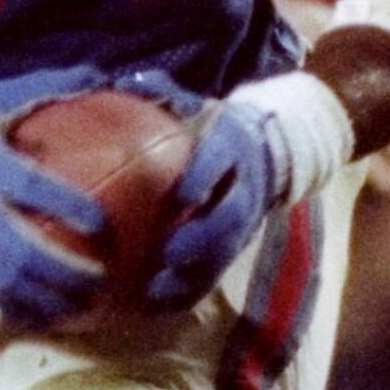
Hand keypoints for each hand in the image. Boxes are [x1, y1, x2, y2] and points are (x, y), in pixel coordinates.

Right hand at [0, 94, 110, 329]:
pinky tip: (50, 316)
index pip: (34, 188)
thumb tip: (97, 87)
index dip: (69, 207)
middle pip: (24, 248)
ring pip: (9, 277)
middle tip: (104, 281)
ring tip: (85, 307)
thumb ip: (40, 112)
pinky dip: (22, 306)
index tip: (103, 226)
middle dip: (65, 271)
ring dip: (49, 297)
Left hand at [151, 93, 294, 310]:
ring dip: (194, 273)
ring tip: (156, 290)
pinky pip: (215, 272)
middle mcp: (244, 184)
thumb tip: (114, 84)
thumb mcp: (199, 109)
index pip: (223, 158)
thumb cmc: (216, 128)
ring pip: (226, 251)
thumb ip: (162, 103)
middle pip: (230, 216)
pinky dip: (188, 291)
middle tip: (166, 253)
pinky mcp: (238, 242)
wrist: (274, 145)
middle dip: (201, 238)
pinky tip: (155, 305)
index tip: (184, 195)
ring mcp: (246, 217)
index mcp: (233, 145)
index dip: (205, 176)